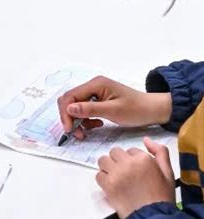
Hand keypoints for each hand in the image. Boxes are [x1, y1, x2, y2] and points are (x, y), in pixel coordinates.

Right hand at [56, 75, 171, 135]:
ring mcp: (96, 93)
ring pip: (76, 107)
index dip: (66, 113)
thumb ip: (90, 109)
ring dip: (78, 120)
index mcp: (96, 84)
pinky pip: (85, 110)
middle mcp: (93, 86)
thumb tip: (69, 109)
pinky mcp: (99, 100)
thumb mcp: (113, 111)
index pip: (70, 97)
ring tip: (87, 132)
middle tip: (77, 133)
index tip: (70, 129)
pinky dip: (86, 120)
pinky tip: (96, 125)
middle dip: (70, 117)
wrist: (153, 110)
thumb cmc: (137, 109)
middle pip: (70, 101)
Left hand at [96, 139, 176, 218]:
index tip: (136, 171)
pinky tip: (113, 186)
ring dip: (108, 167)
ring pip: (103, 161)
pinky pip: (98, 175)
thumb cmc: (161, 197)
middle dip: (118, 161)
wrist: (153, 217)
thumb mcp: (168, 172)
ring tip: (117, 178)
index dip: (133, 160)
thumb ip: (160, 152)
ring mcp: (116, 174)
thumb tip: (146, 140)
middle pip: (114, 152)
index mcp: (143, 158)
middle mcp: (128, 163)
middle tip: (125, 173)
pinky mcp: (108, 185)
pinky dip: (103, 179)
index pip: (130, 150)